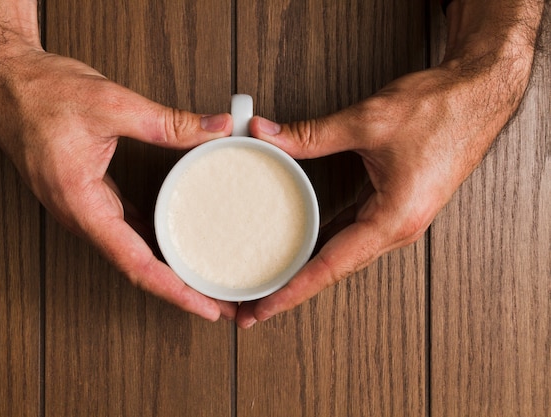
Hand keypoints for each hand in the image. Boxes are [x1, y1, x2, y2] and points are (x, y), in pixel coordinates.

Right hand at [0, 45, 235, 320]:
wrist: (2, 82)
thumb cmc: (40, 94)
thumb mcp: (111, 105)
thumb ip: (168, 122)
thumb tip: (215, 129)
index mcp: (81, 203)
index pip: (134, 262)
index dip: (173, 289)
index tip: (203, 307)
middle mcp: (80, 215)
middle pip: (136, 268)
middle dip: (180, 289)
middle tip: (220, 301)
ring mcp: (82, 209)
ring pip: (130, 252)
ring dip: (167, 269)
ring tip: (204, 278)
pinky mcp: (88, 197)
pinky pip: (123, 230)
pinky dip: (151, 242)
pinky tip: (174, 240)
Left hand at [235, 0, 542, 328]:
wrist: (479, 96)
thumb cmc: (441, 111)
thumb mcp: (369, 121)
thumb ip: (313, 134)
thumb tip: (267, 135)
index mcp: (394, 219)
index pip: (332, 266)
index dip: (293, 289)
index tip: (264, 307)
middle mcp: (398, 228)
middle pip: (335, 268)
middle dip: (294, 287)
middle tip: (255, 303)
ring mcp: (398, 220)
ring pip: (344, 254)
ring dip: (309, 268)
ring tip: (273, 279)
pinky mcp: (395, 206)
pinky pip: (354, 233)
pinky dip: (326, 243)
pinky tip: (304, 243)